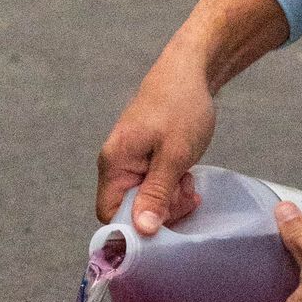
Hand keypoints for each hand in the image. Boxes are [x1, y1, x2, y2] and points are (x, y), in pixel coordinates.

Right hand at [96, 53, 215, 232]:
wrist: (190, 71)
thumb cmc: (181, 108)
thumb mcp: (175, 155)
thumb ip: (156, 193)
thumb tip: (142, 230)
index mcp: (114, 164)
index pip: (110, 214)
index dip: (135, 227)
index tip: (167, 223)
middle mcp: (115, 165)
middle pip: (130, 209)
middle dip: (161, 210)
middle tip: (187, 195)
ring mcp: (130, 161)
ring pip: (145, 199)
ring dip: (170, 199)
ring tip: (189, 181)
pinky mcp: (144, 158)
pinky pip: (153, 185)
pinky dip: (171, 186)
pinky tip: (187, 176)